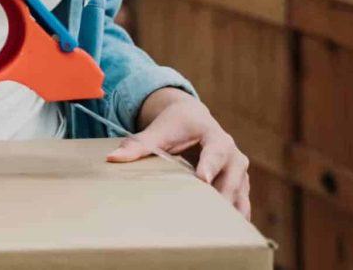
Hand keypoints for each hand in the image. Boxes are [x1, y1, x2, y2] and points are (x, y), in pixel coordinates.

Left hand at [107, 87, 251, 219]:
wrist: (195, 118)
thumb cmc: (177, 123)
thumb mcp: (159, 130)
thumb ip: (138, 145)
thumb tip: (112, 158)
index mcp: (216, 137)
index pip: (215, 153)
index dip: (209, 166)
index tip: (202, 180)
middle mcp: (234, 156)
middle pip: (231, 180)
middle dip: (219, 198)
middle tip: (206, 218)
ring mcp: (239, 173)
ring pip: (239, 196)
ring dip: (229, 214)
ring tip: (214, 232)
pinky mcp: (239, 186)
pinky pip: (241, 205)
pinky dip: (233, 218)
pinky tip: (221, 234)